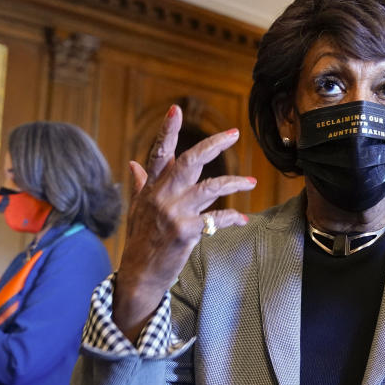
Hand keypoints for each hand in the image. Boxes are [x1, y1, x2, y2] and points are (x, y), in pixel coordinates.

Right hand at [113, 105, 256, 338]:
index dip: (167, 131)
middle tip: (233, 134)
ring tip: (251, 182)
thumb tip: (134, 163)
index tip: (176, 109)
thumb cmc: (140, 240)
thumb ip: (141, 184)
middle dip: (213, 145)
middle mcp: (162, 196)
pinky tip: (242, 219)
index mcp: (151, 188)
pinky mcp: (186, 232)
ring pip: (210, 188)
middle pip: (190, 161)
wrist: (140, 274)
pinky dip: (231, 218)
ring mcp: (174, 213)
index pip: (159, 153)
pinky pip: (216, 219)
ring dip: (234, 183)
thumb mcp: (137, 209)